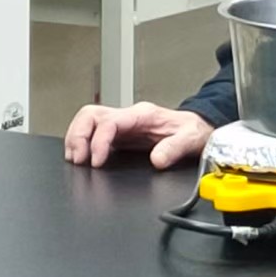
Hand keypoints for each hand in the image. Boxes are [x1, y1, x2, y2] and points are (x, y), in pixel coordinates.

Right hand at [64, 102, 213, 169]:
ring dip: (77, 139)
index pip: (110, 121)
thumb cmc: (194, 130)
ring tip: (76, 159)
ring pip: (88, 121)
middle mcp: (129, 117)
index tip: (96, 161)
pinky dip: (83, 144)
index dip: (98, 141)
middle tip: (78, 160)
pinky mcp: (120, 134)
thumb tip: (157, 160)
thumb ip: (174, 148)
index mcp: (143, 115)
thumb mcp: (191, 139)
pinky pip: (94, 133)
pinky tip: (82, 157)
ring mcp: (122, 124)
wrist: (200, 127)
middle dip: (79, 136)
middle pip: (90, 115)